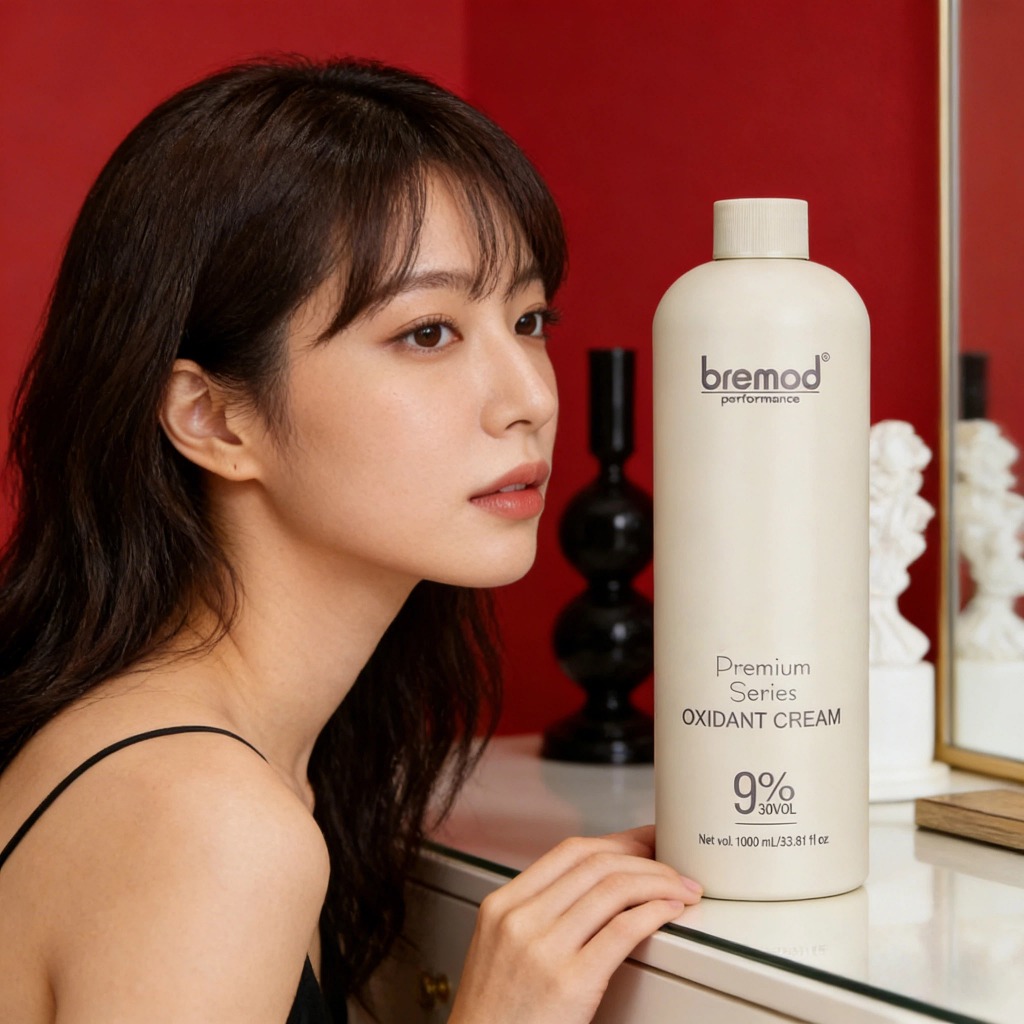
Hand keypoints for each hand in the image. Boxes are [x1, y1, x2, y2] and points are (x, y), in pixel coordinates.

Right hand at [447, 825, 701, 1023]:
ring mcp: (543, 949)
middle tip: (671, 862)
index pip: (569, 852)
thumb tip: (593, 888)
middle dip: (644, 856)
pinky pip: (623, 930)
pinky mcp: (570, 983)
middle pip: (596, 863)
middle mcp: (520, 919)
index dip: (616, 840)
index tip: (642, 842)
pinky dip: (654, 912)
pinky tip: (669, 912)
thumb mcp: (498, 948)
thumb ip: (535, 913)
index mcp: (502, 905)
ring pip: (614, 889)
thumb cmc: (496, 1016)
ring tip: (680, 889)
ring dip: (659, 882)